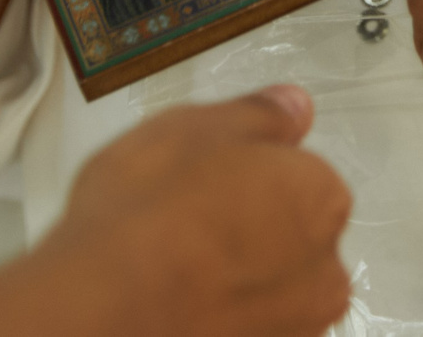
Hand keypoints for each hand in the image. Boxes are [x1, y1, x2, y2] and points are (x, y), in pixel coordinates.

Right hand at [0, 87, 352, 336]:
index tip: (213, 173)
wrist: (101, 312)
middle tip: (186, 216)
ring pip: (266, 287)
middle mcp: (321, 272)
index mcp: (320, 199)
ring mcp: (290, 328)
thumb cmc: (149, 220)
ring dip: (233, 276)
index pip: (302, 174)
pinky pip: (239, 325)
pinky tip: (173, 301)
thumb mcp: (196, 127)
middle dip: (250, 226)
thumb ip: (259, 116)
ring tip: (171, 263)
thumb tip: (290, 108)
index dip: (251, 171)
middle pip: (292, 235)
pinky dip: (215, 314)